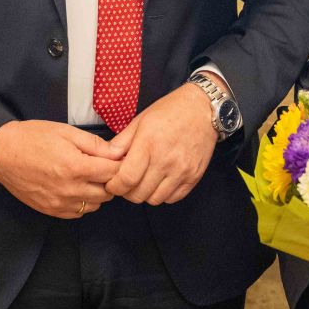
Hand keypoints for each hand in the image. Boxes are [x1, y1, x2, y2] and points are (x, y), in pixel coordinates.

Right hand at [0, 120, 126, 217]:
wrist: (1, 152)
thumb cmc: (32, 137)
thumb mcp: (66, 131)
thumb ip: (95, 144)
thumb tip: (118, 153)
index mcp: (75, 167)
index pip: (113, 173)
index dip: (119, 164)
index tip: (119, 159)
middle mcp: (69, 189)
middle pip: (108, 192)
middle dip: (110, 180)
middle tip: (104, 167)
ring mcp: (59, 203)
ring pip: (95, 205)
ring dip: (98, 192)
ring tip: (89, 177)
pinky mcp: (50, 210)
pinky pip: (78, 213)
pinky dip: (83, 202)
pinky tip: (76, 188)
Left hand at [104, 80, 217, 204]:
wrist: (202, 109)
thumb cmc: (169, 111)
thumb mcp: (140, 120)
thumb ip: (121, 142)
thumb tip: (106, 159)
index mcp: (148, 144)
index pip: (126, 179)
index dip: (115, 187)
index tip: (112, 184)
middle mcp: (166, 160)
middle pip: (139, 194)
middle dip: (127, 192)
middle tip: (126, 183)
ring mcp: (182, 171)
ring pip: (155, 199)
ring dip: (145, 194)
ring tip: (144, 181)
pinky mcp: (194, 177)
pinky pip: (172, 198)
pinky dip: (163, 194)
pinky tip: (160, 181)